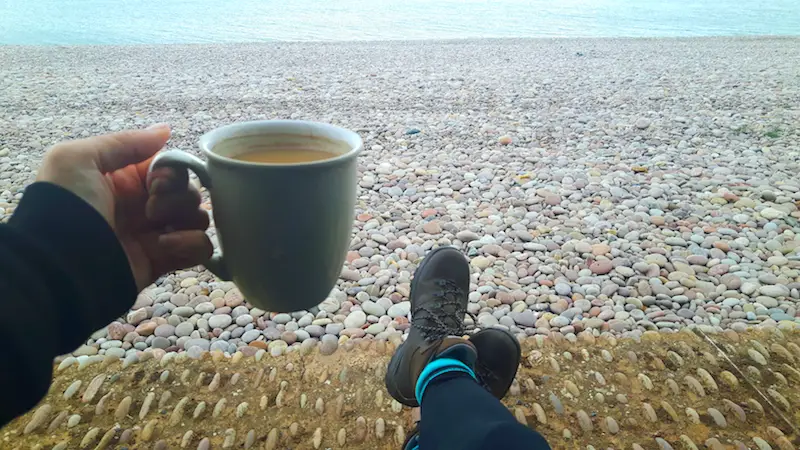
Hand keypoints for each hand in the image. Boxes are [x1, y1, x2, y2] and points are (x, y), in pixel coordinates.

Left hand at [36, 124, 212, 290]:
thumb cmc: (65, 208)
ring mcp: (155, 234)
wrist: (59, 266)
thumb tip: (165, 131)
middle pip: (187, 190)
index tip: (155, 182)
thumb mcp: (77, 159)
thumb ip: (124, 142)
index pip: (169, 167)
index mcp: (124, 179)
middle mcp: (142, 205)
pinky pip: (201, 248)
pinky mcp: (164, 261)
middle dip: (179, 196)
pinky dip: (192, 244)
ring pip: (198, 217)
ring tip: (161, 233)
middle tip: (151, 209)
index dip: (171, 172)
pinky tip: (166, 246)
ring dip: (189, 218)